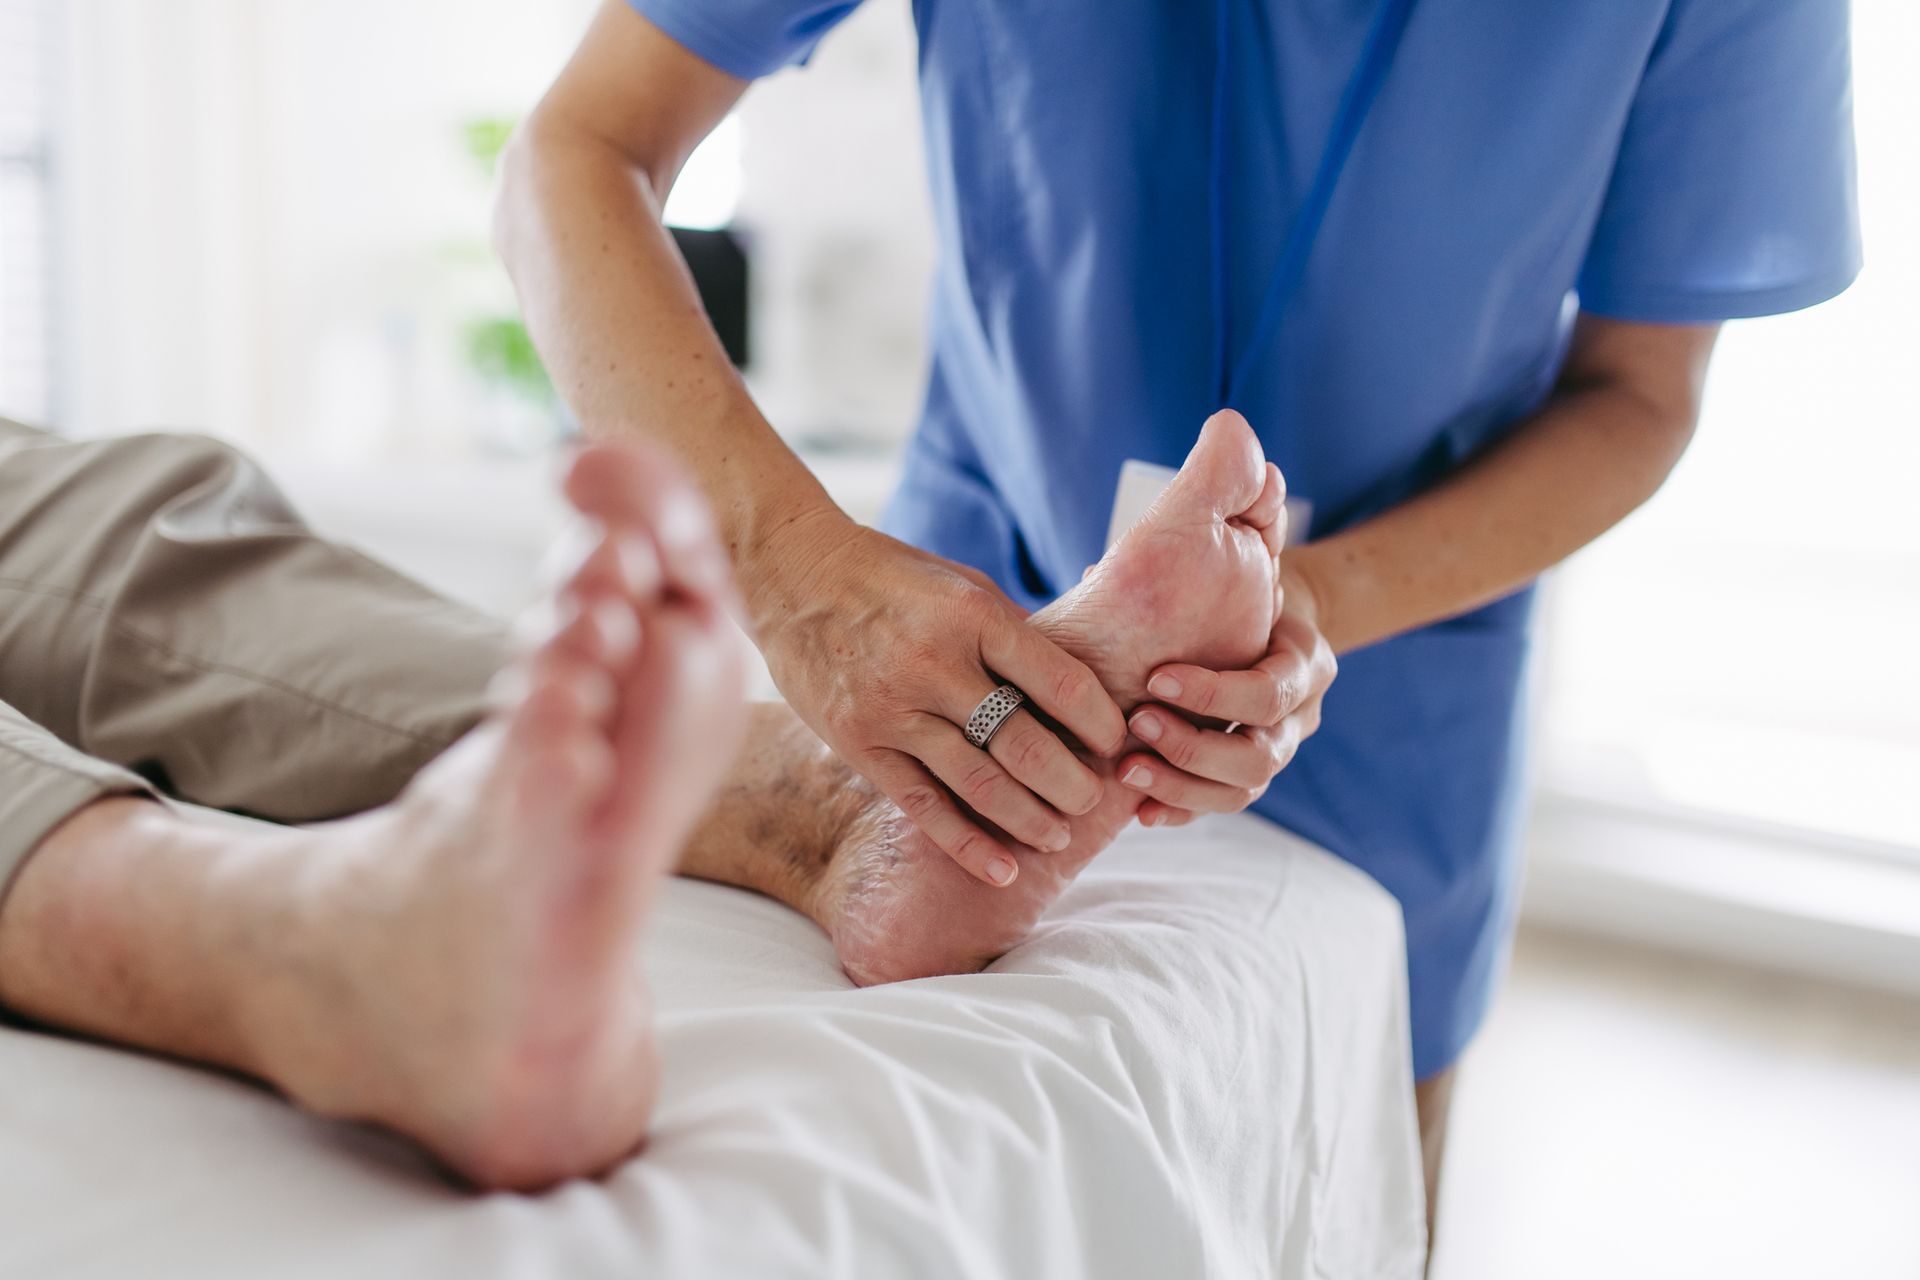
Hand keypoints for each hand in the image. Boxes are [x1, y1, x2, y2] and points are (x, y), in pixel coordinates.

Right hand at [754, 513, 1127, 884]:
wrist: (795, 575)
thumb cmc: (894, 576)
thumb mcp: (964, 586)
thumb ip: (1015, 635)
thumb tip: (1079, 684)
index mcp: (974, 617)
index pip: (1060, 682)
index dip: (1100, 722)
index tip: (1117, 742)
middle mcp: (935, 664)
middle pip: (1026, 743)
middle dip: (1073, 783)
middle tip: (1094, 800)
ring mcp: (894, 708)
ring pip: (979, 782)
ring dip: (1030, 820)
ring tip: (1059, 837)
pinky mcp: (861, 743)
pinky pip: (923, 805)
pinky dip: (967, 844)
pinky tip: (1003, 871)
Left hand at [1117, 556, 1336, 826]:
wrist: (1269, 620)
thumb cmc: (1240, 592)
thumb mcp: (1234, 574)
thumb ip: (1186, 577)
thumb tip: (1098, 573)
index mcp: (1307, 664)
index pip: (1270, 693)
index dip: (1213, 695)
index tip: (1155, 679)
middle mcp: (1301, 717)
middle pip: (1262, 756)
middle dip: (1194, 747)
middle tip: (1137, 723)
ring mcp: (1279, 751)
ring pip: (1243, 790)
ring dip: (1181, 785)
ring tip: (1127, 771)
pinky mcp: (1249, 775)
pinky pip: (1221, 805)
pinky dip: (1181, 809)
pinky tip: (1139, 810)